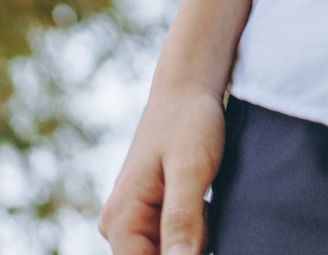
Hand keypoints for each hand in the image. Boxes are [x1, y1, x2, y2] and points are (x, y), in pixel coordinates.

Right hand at [99, 82, 224, 254]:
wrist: (187, 90)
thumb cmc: (189, 122)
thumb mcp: (191, 169)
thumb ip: (182, 218)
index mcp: (120, 220)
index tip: (201, 239)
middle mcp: (119, 225)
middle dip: (189, 247)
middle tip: (205, 212)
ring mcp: (135, 219)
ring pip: (171, 251)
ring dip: (195, 238)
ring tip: (206, 205)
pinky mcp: (154, 212)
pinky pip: (176, 237)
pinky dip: (197, 230)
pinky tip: (208, 208)